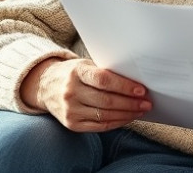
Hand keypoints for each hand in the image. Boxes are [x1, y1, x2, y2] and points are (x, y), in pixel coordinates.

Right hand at [21, 57, 151, 131]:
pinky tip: (127, 118)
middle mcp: (71, 92)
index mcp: (77, 73)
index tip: (141, 90)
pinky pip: (99, 126)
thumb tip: (136, 82)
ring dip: (127, 114)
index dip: (124, 86)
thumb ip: (106, 73)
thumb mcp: (86, 65)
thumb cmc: (74, 74)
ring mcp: (70, 110)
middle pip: (106, 100)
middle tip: (147, 103)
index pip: (104, 80)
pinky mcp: (71, 124)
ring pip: (104, 115)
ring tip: (141, 110)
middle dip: (130, 103)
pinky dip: (116, 123)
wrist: (45, 86)